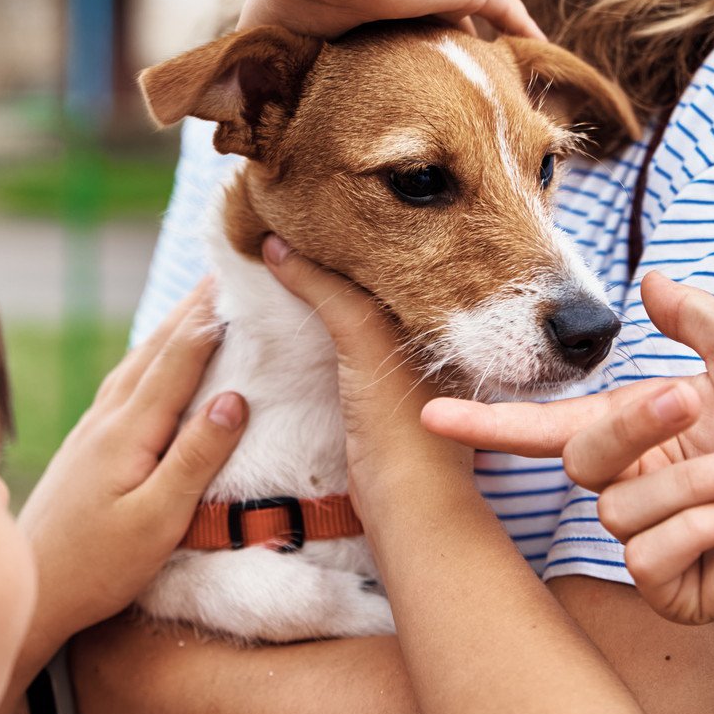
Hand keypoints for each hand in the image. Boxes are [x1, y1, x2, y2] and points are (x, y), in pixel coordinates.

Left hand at [18, 279, 246, 657]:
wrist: (29, 595)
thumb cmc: (98, 566)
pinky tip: (152, 360)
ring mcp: (91, 429)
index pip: (179, 358)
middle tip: (225, 270)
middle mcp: (106, 418)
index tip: (240, 278)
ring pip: (136, 362)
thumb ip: (196, 457)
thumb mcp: (159, 519)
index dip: (211, 317)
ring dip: (170, 327)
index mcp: (129, 430)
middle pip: (155, 349)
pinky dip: (149, 357)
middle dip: (192, 307)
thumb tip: (235, 396)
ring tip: (197, 301)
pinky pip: (124, 383)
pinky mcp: (85, 446)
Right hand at [261, 235, 470, 503]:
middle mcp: (423, 334)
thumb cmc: (402, 421)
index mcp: (438, 311)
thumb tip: (276, 246)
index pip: (388, 255)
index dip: (350, 234)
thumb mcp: (367, 338)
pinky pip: (342, 345)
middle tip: (282, 229)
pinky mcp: (376, 395)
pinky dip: (317, 326)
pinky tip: (288, 314)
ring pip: (355, 312)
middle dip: (333, 258)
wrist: (406, 502)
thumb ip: (328, 291)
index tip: (306, 211)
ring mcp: (401, 365)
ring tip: (276, 260)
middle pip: (371, 281)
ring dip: (321, 292)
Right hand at [423, 271, 713, 625]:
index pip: (549, 428)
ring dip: (695, 484)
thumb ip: (691, 316)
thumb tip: (651, 281)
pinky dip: (703, 529)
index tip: (430, 414)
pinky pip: (650, 558)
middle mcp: (640, 483)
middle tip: (691, 404)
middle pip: (584, 459)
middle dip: (634, 427)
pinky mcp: (676, 586)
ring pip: (620, 510)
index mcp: (645, 431)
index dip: (489, 423)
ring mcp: (656, 538)